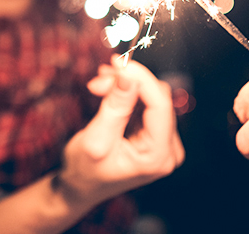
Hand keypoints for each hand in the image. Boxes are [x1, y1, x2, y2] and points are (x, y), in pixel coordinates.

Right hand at [57, 55, 184, 204]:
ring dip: (123, 86)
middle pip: (156, 98)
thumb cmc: (84, 170)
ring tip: (98, 86)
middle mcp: (169, 150)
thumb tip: (129, 75)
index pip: (160, 105)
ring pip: (150, 96)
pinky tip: (107, 90)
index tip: (118, 62)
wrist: (80, 187)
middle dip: (127, 83)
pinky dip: (126, 93)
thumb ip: (115, 106)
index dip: (141, 78)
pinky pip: (146, 102)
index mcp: (158, 157)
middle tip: (97, 80)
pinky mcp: (155, 134)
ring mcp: (164, 142)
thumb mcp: (96, 138)